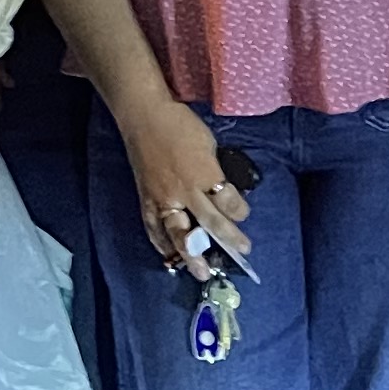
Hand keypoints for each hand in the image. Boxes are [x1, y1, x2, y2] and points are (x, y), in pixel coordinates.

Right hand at [124, 97, 254, 274]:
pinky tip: (169, 256)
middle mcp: (185, 190)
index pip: (226, 199)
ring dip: (191, 255)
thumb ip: (214, 170)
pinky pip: (154, 228)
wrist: (144, 117)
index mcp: (203, 173)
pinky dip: (162, 244)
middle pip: (209, 221)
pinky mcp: (146, 200)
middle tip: (242, 251)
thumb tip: (222, 190)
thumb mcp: (207, 144)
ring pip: (179, 233)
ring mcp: (163, 198)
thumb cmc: (179, 126)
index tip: (244, 215)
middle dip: (226, 238)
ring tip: (200, 272)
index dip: (239, 210)